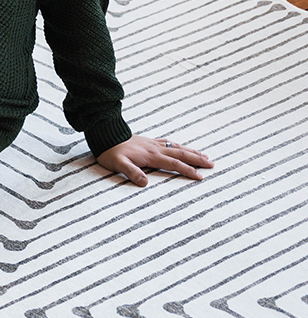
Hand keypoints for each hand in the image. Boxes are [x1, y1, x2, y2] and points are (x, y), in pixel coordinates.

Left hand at [95, 134, 213, 186]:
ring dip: (191, 151)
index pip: (174, 164)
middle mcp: (155, 148)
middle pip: (180, 153)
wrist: (104, 134)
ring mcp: (152, 143)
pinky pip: (168, 142)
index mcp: (151, 156)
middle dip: (197, 159)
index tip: (201, 177)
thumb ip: (131, 172)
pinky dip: (178, 146)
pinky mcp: (148, 141)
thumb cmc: (111, 152)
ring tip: (204, 155)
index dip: (188, 170)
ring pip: (177, 147)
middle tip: (212, 164)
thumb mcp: (119, 165)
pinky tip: (180, 147)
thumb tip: (145, 183)